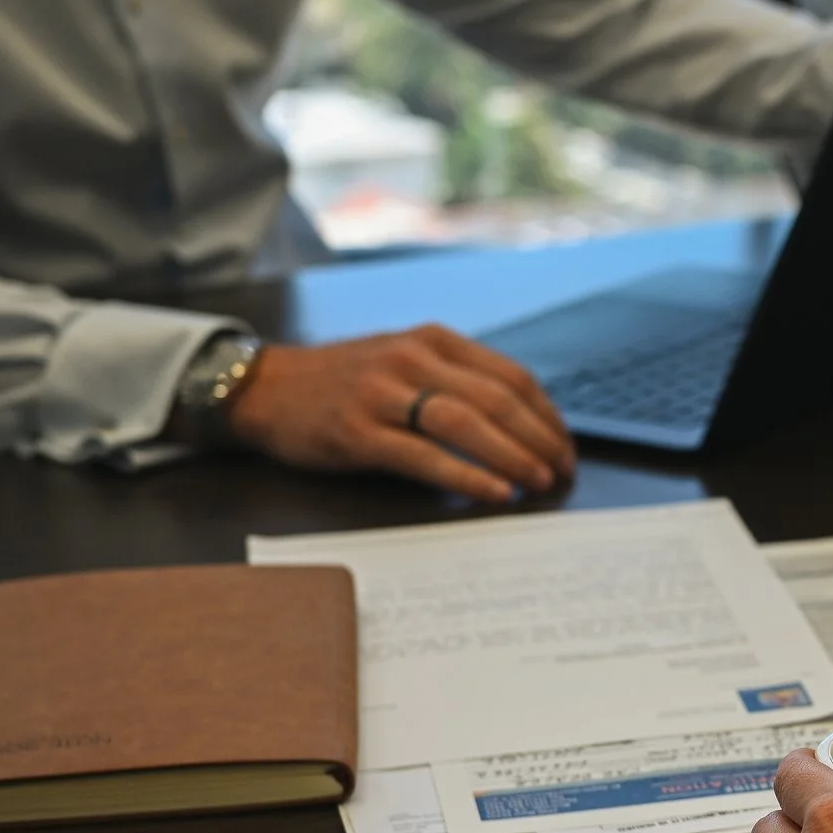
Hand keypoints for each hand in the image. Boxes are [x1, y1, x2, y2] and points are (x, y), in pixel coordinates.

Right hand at [226, 324, 574, 502]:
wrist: (265, 389)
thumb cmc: (344, 383)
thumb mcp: (404, 361)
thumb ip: (455, 380)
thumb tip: (522, 425)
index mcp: (434, 340)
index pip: (512, 376)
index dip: (548, 416)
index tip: (566, 448)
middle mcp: (412, 358)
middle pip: (496, 399)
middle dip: (539, 440)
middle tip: (563, 472)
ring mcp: (383, 393)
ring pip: (465, 422)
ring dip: (512, 456)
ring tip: (538, 482)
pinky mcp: (358, 431)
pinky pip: (424, 455)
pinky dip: (466, 475)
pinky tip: (494, 492)